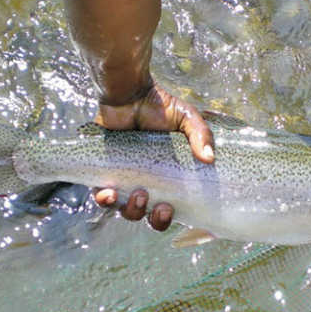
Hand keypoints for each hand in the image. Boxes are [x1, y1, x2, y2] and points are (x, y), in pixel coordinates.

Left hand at [93, 83, 212, 230]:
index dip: (166, 217)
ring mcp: (123, 178)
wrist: (129, 92)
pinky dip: (104, 199)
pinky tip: (108, 194)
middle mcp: (144, 182)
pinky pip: (100, 194)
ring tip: (139, 195)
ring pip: (124, 210)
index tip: (171, 209)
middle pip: (147, 215)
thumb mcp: (187, 119)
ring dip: (132, 210)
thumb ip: (201, 135)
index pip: (167, 208)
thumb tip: (210, 159)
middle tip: (160, 206)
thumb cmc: (159, 106)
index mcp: (165, 177)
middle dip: (154, 219)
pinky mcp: (103, 170)